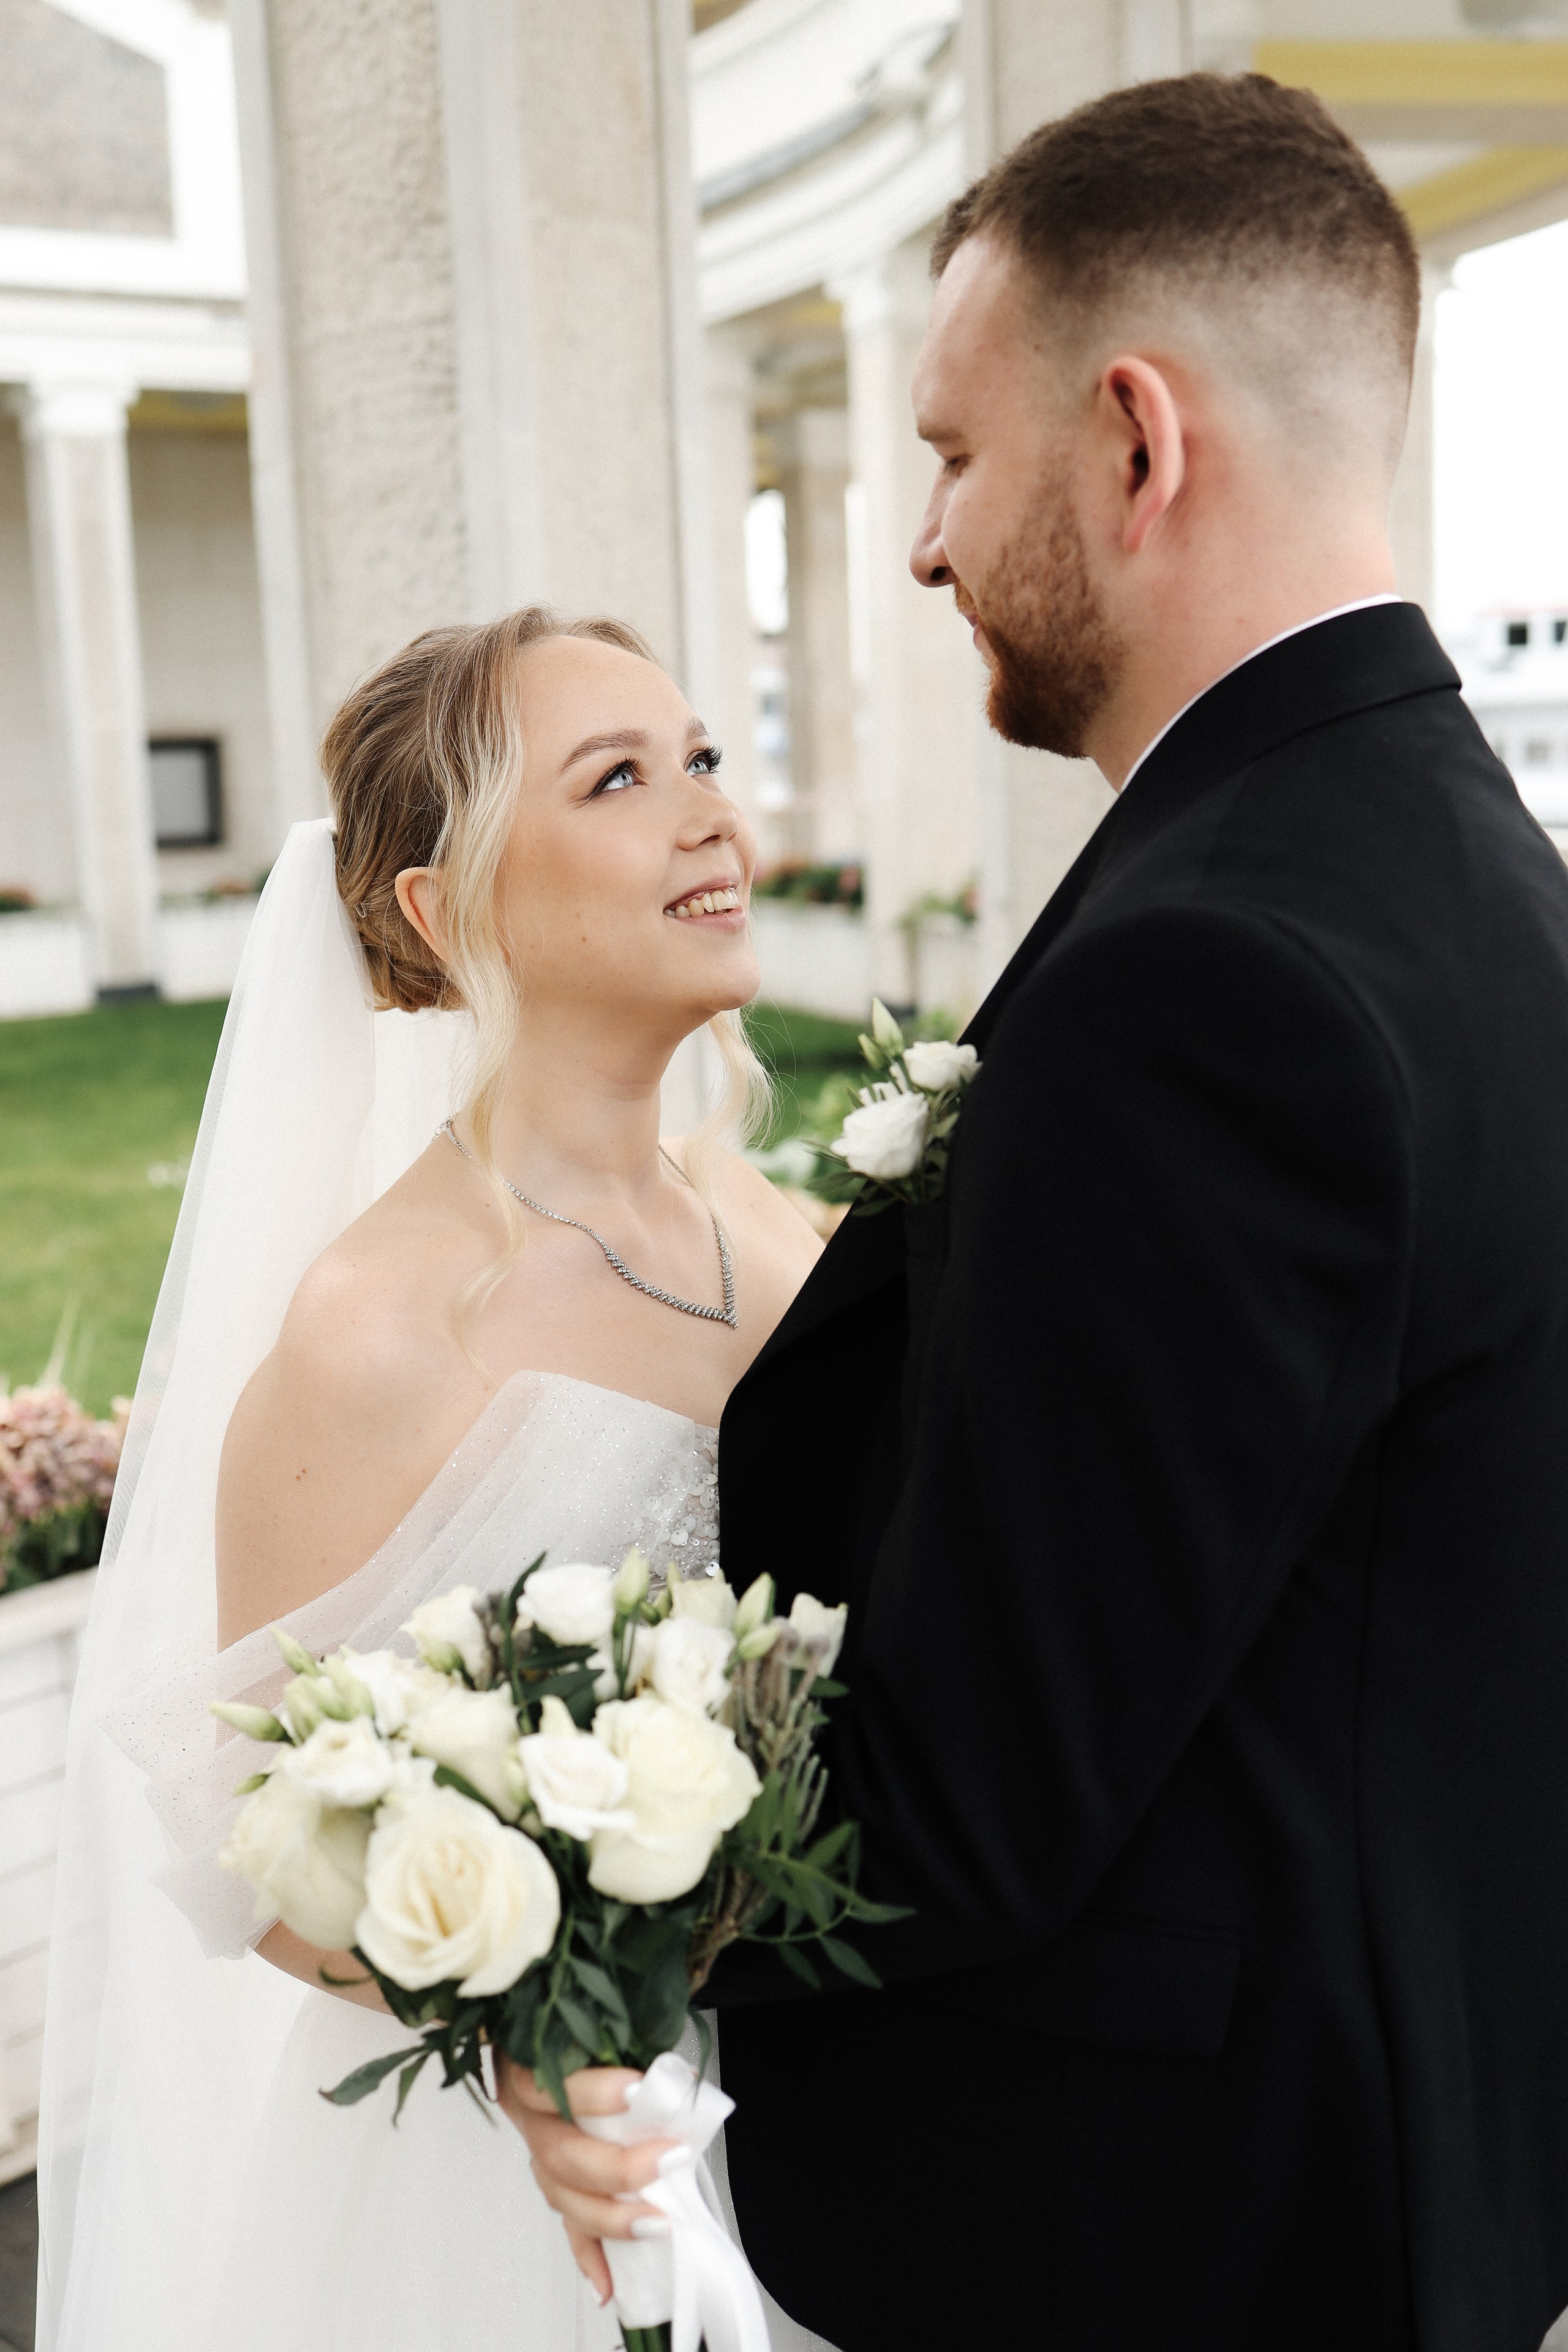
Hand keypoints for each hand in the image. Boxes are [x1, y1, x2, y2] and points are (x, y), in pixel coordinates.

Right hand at [495, 2058, 679, 2309]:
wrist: (552, 2041)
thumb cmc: (586, 2034)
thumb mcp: (604, 2025)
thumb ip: (631, 2037)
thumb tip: (677, 2072)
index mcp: (531, 2067)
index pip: (548, 2083)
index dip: (591, 2093)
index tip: (640, 2091)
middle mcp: (530, 2116)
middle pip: (559, 2154)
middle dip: (616, 2167)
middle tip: (668, 2161)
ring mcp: (539, 2154)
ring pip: (562, 2196)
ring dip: (609, 2217)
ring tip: (656, 2225)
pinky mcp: (556, 2184)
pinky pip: (568, 2226)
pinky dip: (590, 2256)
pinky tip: (608, 2285)